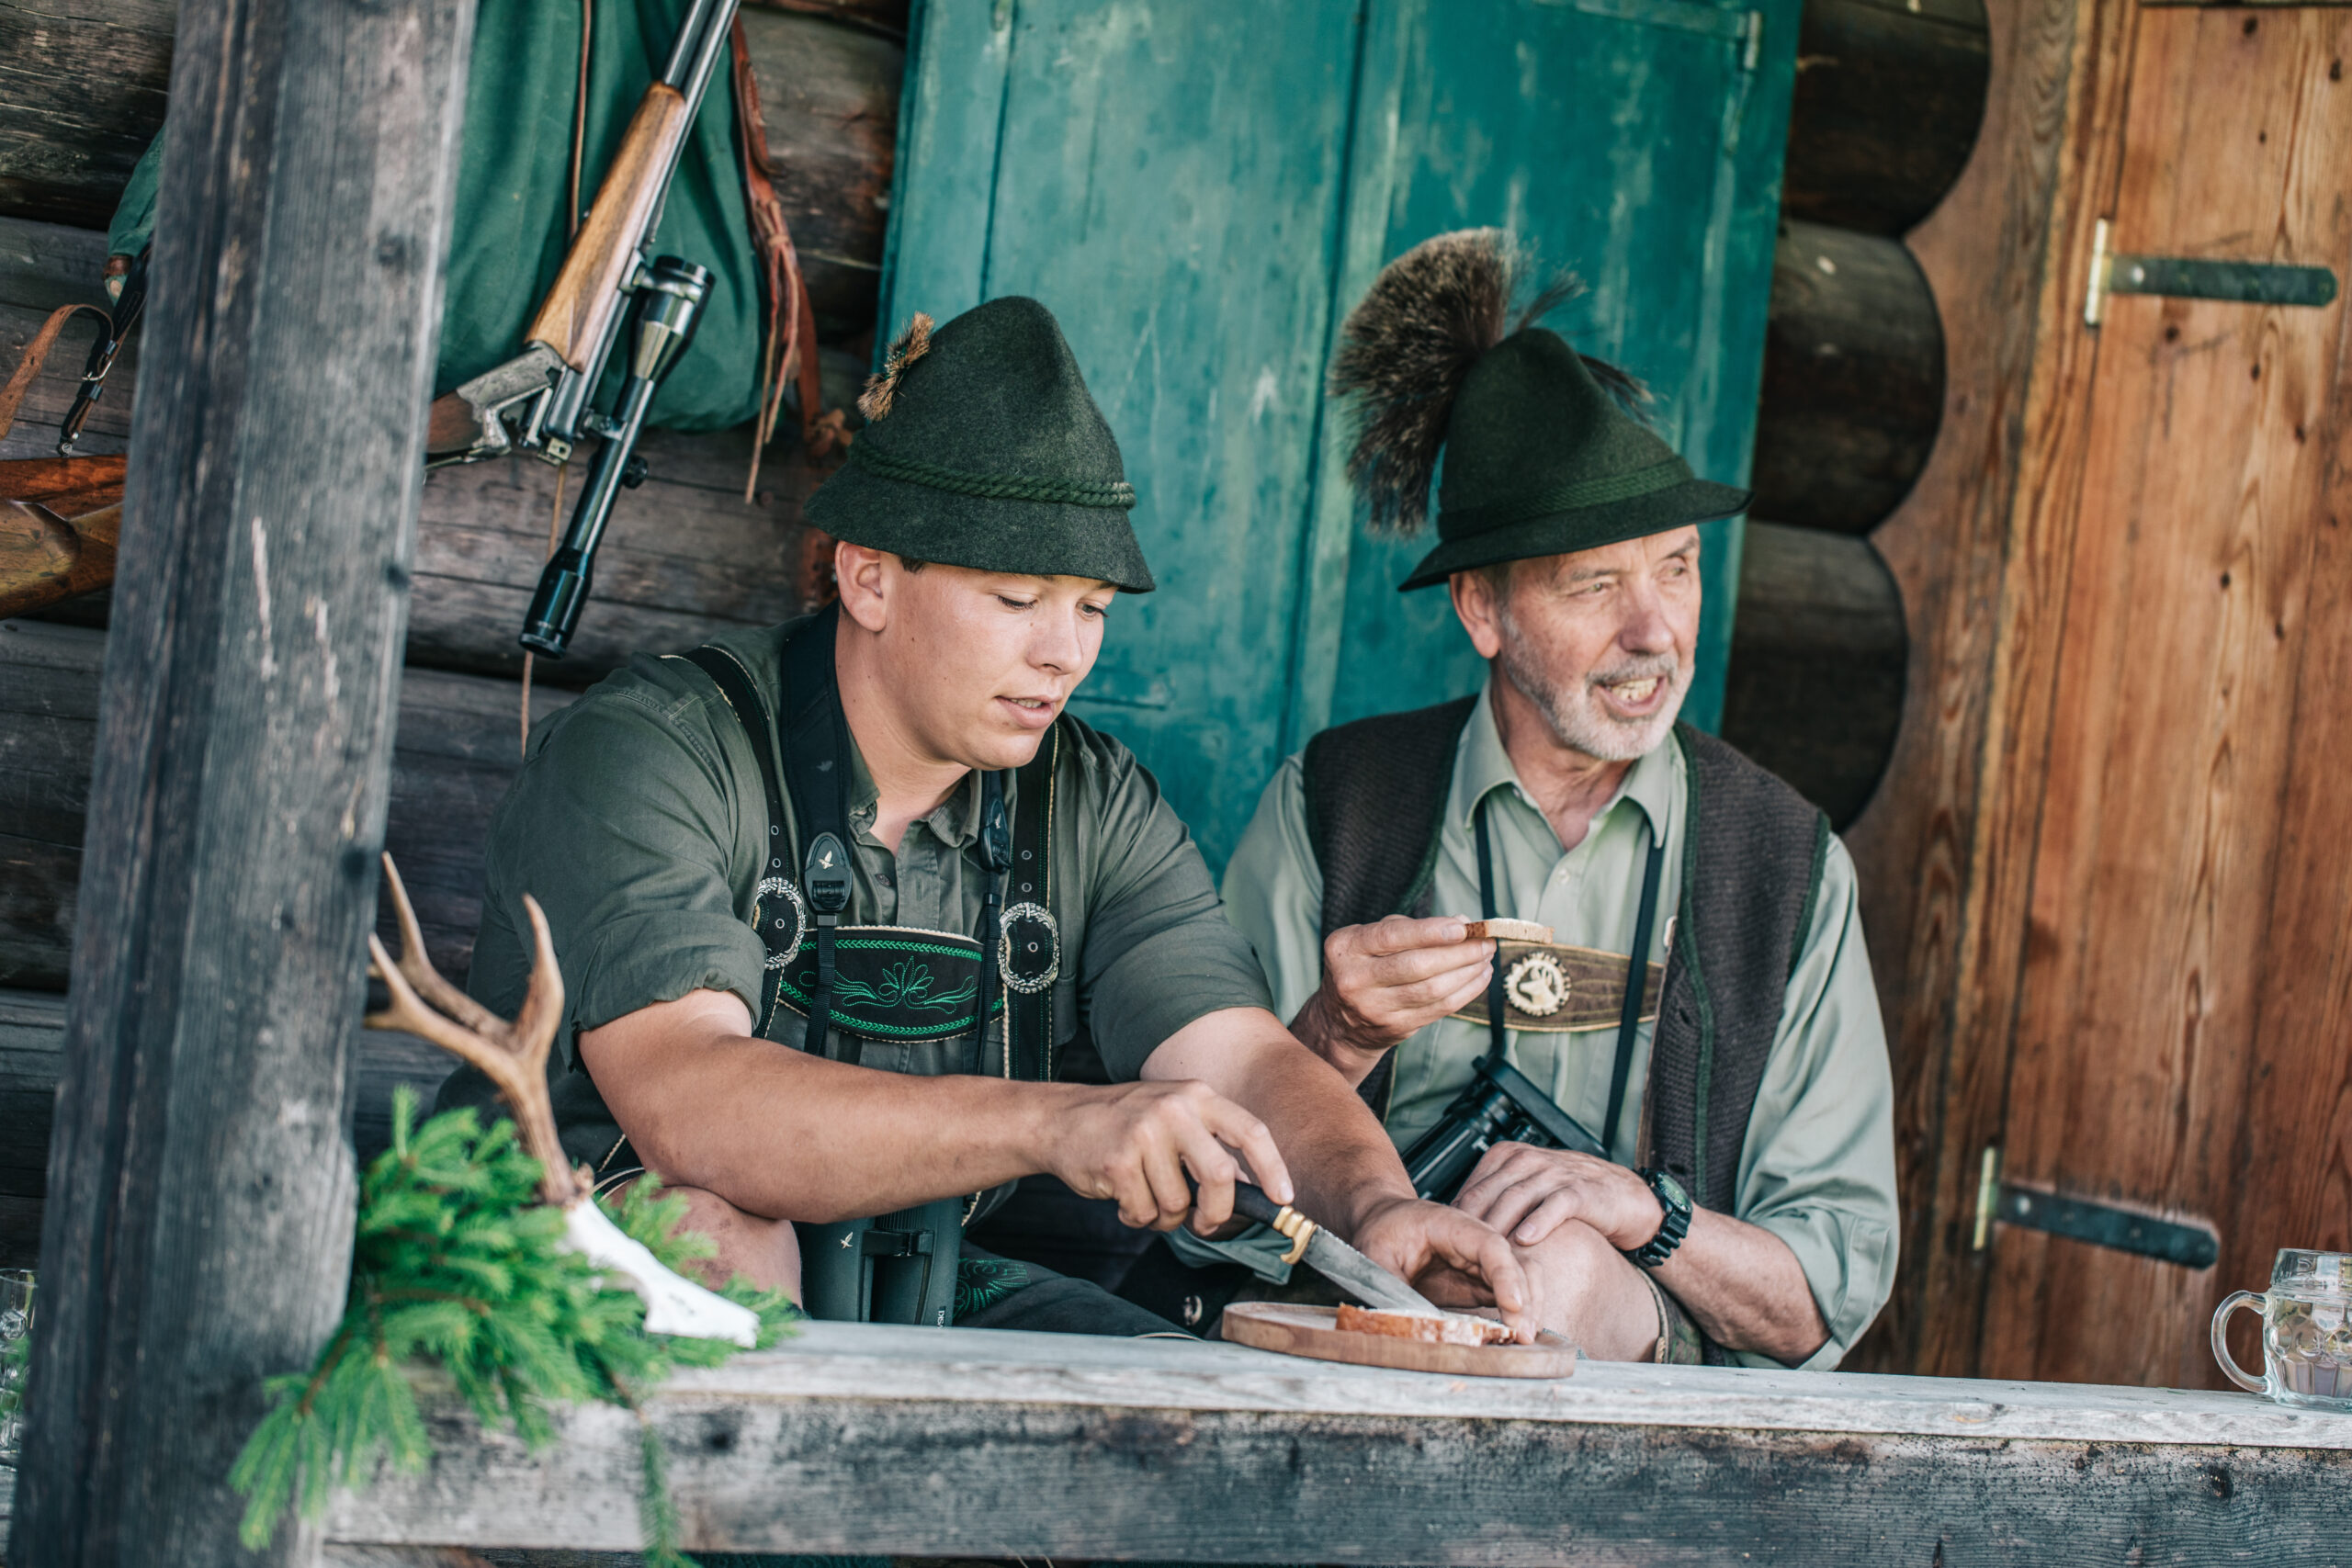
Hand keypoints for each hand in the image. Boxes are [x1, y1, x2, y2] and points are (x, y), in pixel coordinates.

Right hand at [1047, 1079, 1291, 1235]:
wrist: (1060, 1119)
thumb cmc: (1125, 1125)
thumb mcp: (1173, 1115)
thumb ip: (1210, 1143)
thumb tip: (1252, 1189)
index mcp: (1196, 1096)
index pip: (1250, 1130)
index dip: (1273, 1168)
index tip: (1284, 1198)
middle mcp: (1174, 1109)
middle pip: (1220, 1176)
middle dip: (1217, 1213)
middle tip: (1205, 1224)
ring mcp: (1144, 1133)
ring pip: (1177, 1203)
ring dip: (1164, 1218)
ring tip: (1146, 1199)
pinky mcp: (1118, 1161)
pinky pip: (1144, 1212)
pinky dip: (1136, 1217)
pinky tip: (1123, 1198)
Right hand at [1291, 916, 1493, 1069]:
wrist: (1339, 1022)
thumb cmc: (1363, 967)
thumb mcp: (1368, 940)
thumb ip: (1409, 929)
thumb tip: (1461, 923)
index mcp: (1346, 948)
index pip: (1391, 937)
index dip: (1429, 932)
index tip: (1462, 927)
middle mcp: (1355, 979)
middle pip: (1417, 966)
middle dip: (1459, 953)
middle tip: (1486, 942)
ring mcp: (1374, 1008)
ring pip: (1432, 990)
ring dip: (1467, 972)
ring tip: (1486, 958)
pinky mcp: (1394, 1028)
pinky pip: (1438, 1009)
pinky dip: (1465, 992)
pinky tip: (1479, 978)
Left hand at [1348, 1194, 1542, 1342]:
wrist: (1383, 1220)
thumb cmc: (1382, 1230)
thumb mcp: (1376, 1254)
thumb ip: (1391, 1285)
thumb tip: (1405, 1322)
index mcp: (1454, 1226)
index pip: (1492, 1247)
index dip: (1507, 1277)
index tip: (1514, 1306)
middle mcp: (1477, 1242)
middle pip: (1517, 1265)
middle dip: (1526, 1300)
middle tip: (1523, 1335)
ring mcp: (1482, 1263)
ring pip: (1523, 1280)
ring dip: (1530, 1308)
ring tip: (1525, 1339)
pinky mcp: (1480, 1282)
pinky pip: (1510, 1296)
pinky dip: (1519, 1315)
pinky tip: (1517, 1337)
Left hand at [1451, 1141, 1663, 1251]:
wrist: (1624, 1197)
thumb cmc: (1570, 1197)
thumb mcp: (1526, 1192)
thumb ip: (1495, 1202)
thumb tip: (1456, 1229)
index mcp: (1508, 1157)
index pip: (1472, 1188)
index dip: (1458, 1219)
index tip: (1446, 1247)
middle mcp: (1528, 1160)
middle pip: (1489, 1194)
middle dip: (1471, 1226)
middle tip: (1456, 1257)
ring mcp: (1554, 1173)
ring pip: (1516, 1199)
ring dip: (1498, 1227)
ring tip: (1484, 1254)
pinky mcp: (1580, 1190)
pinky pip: (1555, 1204)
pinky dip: (1538, 1221)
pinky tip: (1525, 1240)